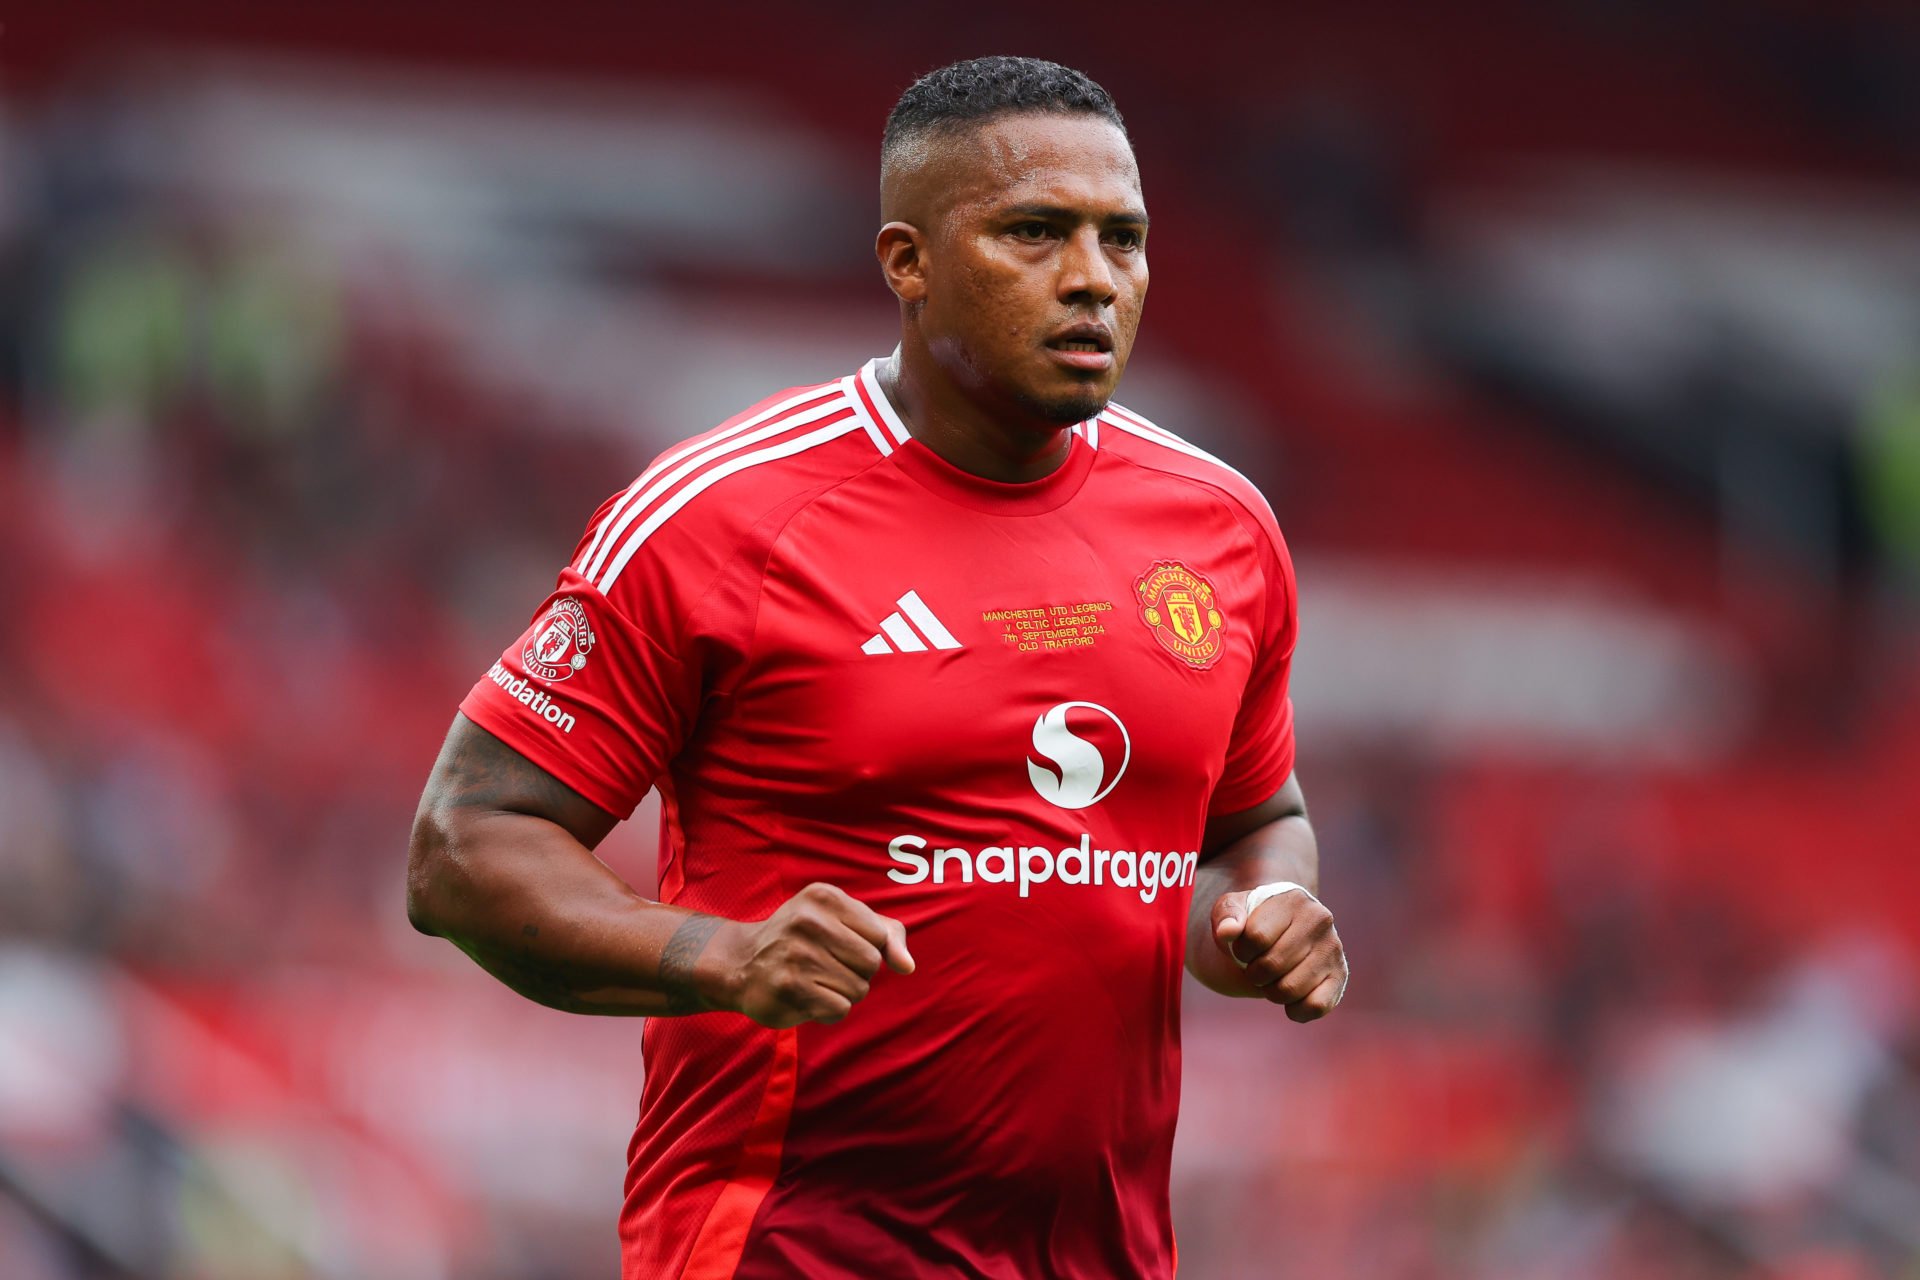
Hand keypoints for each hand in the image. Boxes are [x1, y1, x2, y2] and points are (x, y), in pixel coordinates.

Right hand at [715, 883, 914, 1027]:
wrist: (741, 963)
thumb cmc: (804, 939)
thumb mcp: (843, 920)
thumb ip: (887, 934)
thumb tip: (907, 966)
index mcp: (824, 897)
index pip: (880, 935)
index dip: (867, 947)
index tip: (838, 943)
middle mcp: (808, 921)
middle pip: (871, 963)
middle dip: (856, 972)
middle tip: (825, 964)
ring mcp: (796, 955)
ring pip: (858, 989)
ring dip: (843, 993)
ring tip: (814, 980)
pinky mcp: (789, 988)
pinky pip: (840, 1010)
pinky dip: (829, 1010)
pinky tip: (807, 997)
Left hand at [1211, 886, 1346, 1022]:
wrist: (1283, 931)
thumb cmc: (1254, 921)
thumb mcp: (1233, 910)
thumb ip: (1225, 916)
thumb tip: (1227, 931)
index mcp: (1293, 900)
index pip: (1255, 938)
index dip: (1241, 950)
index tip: (1245, 946)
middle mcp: (1320, 920)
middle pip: (1271, 966)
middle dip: (1254, 973)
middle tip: (1258, 964)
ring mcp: (1333, 949)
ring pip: (1289, 990)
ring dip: (1271, 991)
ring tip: (1274, 976)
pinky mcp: (1340, 976)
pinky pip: (1316, 1006)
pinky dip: (1296, 1010)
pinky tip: (1291, 999)